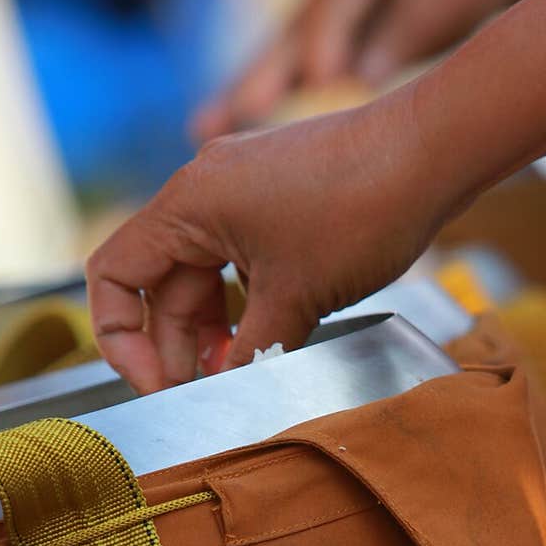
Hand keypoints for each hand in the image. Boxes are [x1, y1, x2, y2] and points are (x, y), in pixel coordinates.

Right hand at [87, 90, 444, 393]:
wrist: (431, 151)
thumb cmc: (361, 210)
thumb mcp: (296, 297)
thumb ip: (251, 350)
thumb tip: (227, 389)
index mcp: (187, 204)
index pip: (113, 276)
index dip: (123, 341)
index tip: (158, 385)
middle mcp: (204, 189)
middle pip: (161, 282)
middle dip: (177, 344)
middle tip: (206, 393)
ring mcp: (242, 189)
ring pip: (205, 274)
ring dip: (215, 328)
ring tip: (240, 372)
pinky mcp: (278, 195)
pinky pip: (242, 258)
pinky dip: (248, 301)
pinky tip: (274, 334)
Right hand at [192, 0, 526, 140]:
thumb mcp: (449, 0)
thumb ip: (402, 36)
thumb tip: (355, 80)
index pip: (332, 12)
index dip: (324, 47)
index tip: (319, 83)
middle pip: (285, 36)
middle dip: (255, 78)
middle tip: (218, 116)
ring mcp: (316, 7)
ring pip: (275, 55)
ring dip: (239, 92)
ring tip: (200, 129)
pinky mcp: (317, 35)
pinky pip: (283, 68)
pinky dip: (257, 95)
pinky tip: (220, 126)